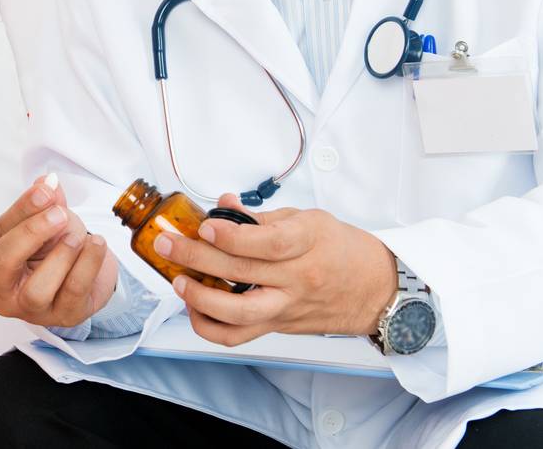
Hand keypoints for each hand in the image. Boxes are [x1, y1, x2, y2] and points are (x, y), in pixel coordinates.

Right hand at [0, 175, 118, 328]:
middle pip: (3, 263)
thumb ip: (43, 203)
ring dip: (61, 256)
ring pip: (36, 289)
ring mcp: (30, 310)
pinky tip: (96, 244)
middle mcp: (1, 291)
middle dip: (31, 233)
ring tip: (77, 235)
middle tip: (58, 214)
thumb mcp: (45, 220)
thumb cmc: (54, 246)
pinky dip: (87, 264)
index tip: (44, 190)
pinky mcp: (63, 318)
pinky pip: (73, 292)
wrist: (86, 270)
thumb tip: (47, 183)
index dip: (22, 209)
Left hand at [156, 194, 396, 345]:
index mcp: (307, 243)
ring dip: (200, 298)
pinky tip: (194, 308)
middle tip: (167, 244)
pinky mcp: (280, 326)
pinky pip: (240, 335)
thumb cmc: (343, 249)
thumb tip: (223, 207)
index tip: (204, 226)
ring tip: (178, 281)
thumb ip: (262, 217)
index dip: (231, 236)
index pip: (267, 243)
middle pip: (242, 272)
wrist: (376, 289)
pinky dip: (211, 327)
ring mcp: (287, 306)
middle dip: (196, 257)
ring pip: (239, 313)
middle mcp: (297, 279)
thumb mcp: (309, 219)